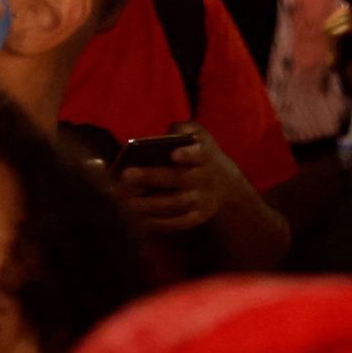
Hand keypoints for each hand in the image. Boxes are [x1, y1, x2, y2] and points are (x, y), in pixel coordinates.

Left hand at [113, 124, 241, 234]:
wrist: (225, 182)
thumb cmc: (199, 151)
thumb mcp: (197, 134)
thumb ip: (181, 130)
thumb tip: (162, 136)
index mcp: (205, 154)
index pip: (199, 153)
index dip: (187, 154)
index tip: (173, 154)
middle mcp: (205, 177)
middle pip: (179, 178)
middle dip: (152, 177)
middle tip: (126, 176)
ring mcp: (203, 199)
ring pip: (177, 203)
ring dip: (152, 204)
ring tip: (129, 202)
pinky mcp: (199, 216)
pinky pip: (180, 222)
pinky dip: (161, 222)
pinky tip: (142, 218)